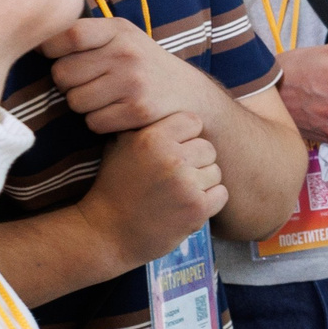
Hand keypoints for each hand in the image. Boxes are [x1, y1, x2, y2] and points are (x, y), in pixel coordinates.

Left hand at [44, 17, 222, 134]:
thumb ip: (86, 35)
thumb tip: (33, 41)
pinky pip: (94, 122)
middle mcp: (126, 53)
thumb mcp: (123, 38)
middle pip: (62, 75)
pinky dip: (101, 122)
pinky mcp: (138, 110)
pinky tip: (119, 113)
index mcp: (119, 30)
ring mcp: (133, 82)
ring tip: (107, 99)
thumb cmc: (143, 67)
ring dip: (85, 106)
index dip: (51, 50)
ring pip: (75, 102)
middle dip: (69, 84)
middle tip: (90, 84)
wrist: (192, 95)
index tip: (56, 58)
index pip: (67, 35)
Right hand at [75, 113, 226, 267]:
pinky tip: (183, 207)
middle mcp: (171, 157)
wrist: (106, 233)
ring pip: (216, 172)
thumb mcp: (120, 146)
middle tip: (170, 179)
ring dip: (202, 184)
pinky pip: (221, 195)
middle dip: (194, 163)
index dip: (185, 137)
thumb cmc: (115, 186)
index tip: (172, 151)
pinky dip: (208, 203)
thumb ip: (144, 123)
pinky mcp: (197, 208)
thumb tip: (164, 95)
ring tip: (174, 195)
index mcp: (152, 137)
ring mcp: (185, 183)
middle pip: (207, 148)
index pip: (193, 122)